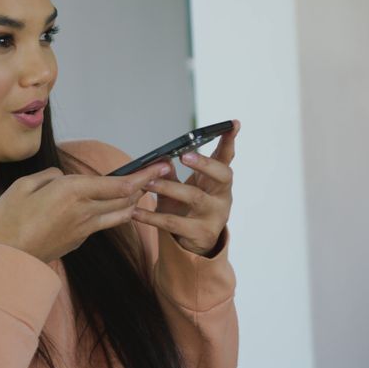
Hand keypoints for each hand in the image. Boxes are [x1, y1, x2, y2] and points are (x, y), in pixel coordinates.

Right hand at [0, 162, 170, 262]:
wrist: (6, 261)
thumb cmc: (7, 221)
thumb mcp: (23, 186)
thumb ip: (50, 177)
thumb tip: (63, 179)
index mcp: (72, 192)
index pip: (120, 184)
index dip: (144, 174)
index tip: (160, 165)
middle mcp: (84, 211)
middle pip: (127, 199)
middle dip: (146, 184)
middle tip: (160, 173)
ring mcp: (84, 229)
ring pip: (120, 214)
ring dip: (134, 200)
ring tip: (143, 188)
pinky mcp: (79, 241)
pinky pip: (103, 223)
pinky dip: (116, 212)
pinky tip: (113, 206)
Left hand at [132, 119, 238, 256]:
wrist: (194, 244)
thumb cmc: (188, 208)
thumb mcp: (183, 188)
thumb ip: (172, 172)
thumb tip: (161, 158)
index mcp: (219, 181)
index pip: (227, 157)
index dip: (230, 140)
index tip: (233, 123)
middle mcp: (222, 196)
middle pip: (222, 175)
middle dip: (204, 163)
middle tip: (183, 155)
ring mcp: (215, 215)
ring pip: (194, 197)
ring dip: (168, 188)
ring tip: (146, 183)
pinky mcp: (201, 233)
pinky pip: (174, 223)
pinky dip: (152, 217)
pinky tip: (136, 212)